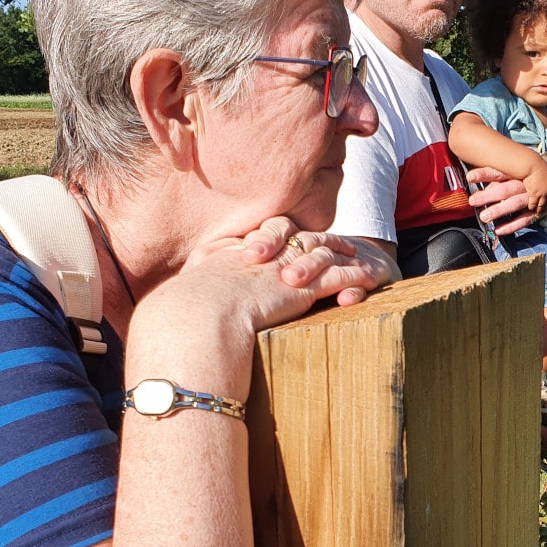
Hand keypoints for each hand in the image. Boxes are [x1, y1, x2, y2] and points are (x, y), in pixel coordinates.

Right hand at [155, 220, 389, 342]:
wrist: (201, 314)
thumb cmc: (187, 310)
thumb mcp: (188, 289)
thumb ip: (192, 287)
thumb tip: (177, 301)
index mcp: (238, 249)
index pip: (269, 232)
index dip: (288, 232)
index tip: (299, 234)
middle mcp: (265, 252)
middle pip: (301, 235)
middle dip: (322, 237)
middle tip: (341, 240)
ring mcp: (285, 266)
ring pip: (324, 252)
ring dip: (344, 253)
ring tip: (360, 255)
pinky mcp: (304, 287)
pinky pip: (338, 277)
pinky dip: (355, 276)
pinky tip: (370, 277)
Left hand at [466, 168, 538, 234]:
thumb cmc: (529, 176)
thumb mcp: (516, 171)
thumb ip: (498, 177)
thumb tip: (481, 184)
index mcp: (518, 172)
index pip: (499, 171)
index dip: (484, 174)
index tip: (470, 177)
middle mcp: (525, 184)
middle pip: (505, 189)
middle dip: (488, 196)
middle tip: (472, 201)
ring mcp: (532, 199)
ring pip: (515, 204)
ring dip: (499, 210)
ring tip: (484, 217)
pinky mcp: (537, 212)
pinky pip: (524, 220)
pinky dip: (511, 226)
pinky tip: (498, 231)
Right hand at [523, 157, 546, 216]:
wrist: (530, 163)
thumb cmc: (535, 165)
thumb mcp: (544, 172)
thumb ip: (545, 178)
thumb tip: (544, 180)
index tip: (546, 209)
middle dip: (544, 210)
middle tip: (539, 215)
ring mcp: (543, 193)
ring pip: (540, 206)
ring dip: (537, 211)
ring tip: (534, 215)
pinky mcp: (535, 194)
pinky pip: (533, 204)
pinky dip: (530, 208)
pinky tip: (528, 210)